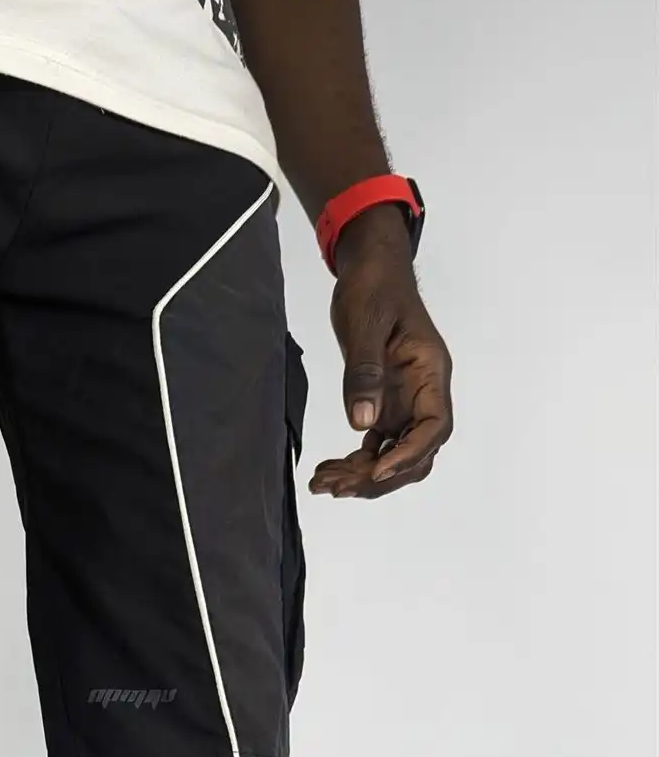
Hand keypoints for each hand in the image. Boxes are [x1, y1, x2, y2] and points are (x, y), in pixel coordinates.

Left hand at [309, 209, 453, 499]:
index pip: (434, 428)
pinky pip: (376, 444)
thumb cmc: (374, 287)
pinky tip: (328, 470)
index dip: (409, 455)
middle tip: (337, 487)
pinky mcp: (384, 403)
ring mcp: (404, 401)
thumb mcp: (366, 325)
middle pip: (414, 453)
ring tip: (323, 484)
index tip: (376, 470)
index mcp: (431, 372)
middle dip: (379, 476)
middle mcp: (423, 393)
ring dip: (362, 476)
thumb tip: (362, 421)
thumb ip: (364, 373)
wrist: (369, 269)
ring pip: (393, 454)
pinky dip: (354, 461)